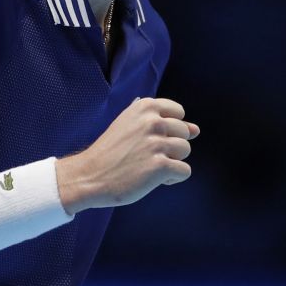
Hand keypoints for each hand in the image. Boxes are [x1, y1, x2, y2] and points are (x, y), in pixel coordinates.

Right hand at [56, 97, 199, 213]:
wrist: (89, 175)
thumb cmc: (111, 151)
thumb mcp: (131, 125)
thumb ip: (163, 122)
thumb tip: (196, 130)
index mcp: (145, 106)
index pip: (179, 113)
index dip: (169, 129)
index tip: (150, 138)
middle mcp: (153, 121)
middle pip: (185, 133)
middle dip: (171, 146)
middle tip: (147, 155)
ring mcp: (157, 143)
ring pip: (185, 151)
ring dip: (172, 162)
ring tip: (149, 166)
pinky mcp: (160, 166)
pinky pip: (184, 171)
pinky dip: (171, 178)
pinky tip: (153, 179)